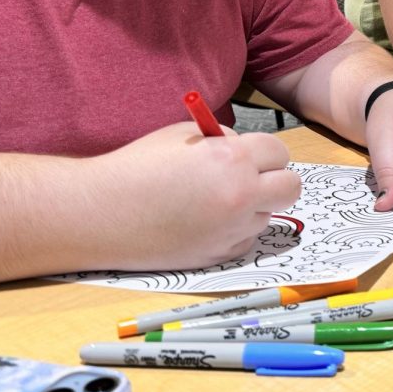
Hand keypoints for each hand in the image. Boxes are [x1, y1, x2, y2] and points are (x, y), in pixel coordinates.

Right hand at [87, 122, 300, 270]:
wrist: (101, 213)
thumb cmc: (137, 167)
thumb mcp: (184, 135)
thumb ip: (223, 141)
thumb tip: (246, 151)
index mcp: (232, 159)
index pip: (279, 152)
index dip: (264, 152)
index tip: (250, 154)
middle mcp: (240, 196)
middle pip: (291, 187)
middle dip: (275, 179)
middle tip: (251, 177)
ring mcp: (232, 230)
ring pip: (268, 214)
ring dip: (253, 206)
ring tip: (213, 199)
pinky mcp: (219, 255)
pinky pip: (246, 238)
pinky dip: (235, 229)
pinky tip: (204, 221)